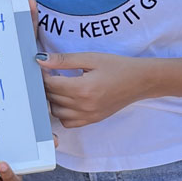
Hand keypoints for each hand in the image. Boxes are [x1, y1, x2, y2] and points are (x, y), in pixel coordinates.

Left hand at [37, 52, 151, 127]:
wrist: (140, 81)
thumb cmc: (117, 66)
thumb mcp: (91, 58)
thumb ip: (64, 60)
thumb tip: (42, 60)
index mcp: (83, 88)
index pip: (51, 85)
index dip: (44, 75)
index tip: (44, 68)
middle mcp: (84, 106)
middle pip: (52, 98)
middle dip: (48, 86)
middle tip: (51, 74)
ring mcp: (88, 116)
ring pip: (57, 113)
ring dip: (54, 100)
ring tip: (61, 87)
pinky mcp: (92, 120)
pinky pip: (68, 123)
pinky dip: (64, 113)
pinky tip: (69, 100)